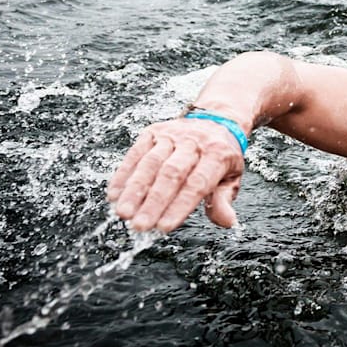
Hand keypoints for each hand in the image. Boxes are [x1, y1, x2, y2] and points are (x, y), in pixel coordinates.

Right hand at [107, 117, 245, 231]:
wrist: (216, 118)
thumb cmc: (221, 155)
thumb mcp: (232, 176)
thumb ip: (224, 199)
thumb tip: (227, 222)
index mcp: (218, 154)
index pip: (196, 184)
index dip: (179, 206)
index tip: (164, 227)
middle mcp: (194, 142)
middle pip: (171, 174)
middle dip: (153, 202)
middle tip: (140, 225)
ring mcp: (172, 135)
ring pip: (150, 163)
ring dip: (134, 190)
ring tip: (124, 213)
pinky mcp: (153, 131)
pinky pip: (135, 153)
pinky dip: (123, 175)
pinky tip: (115, 194)